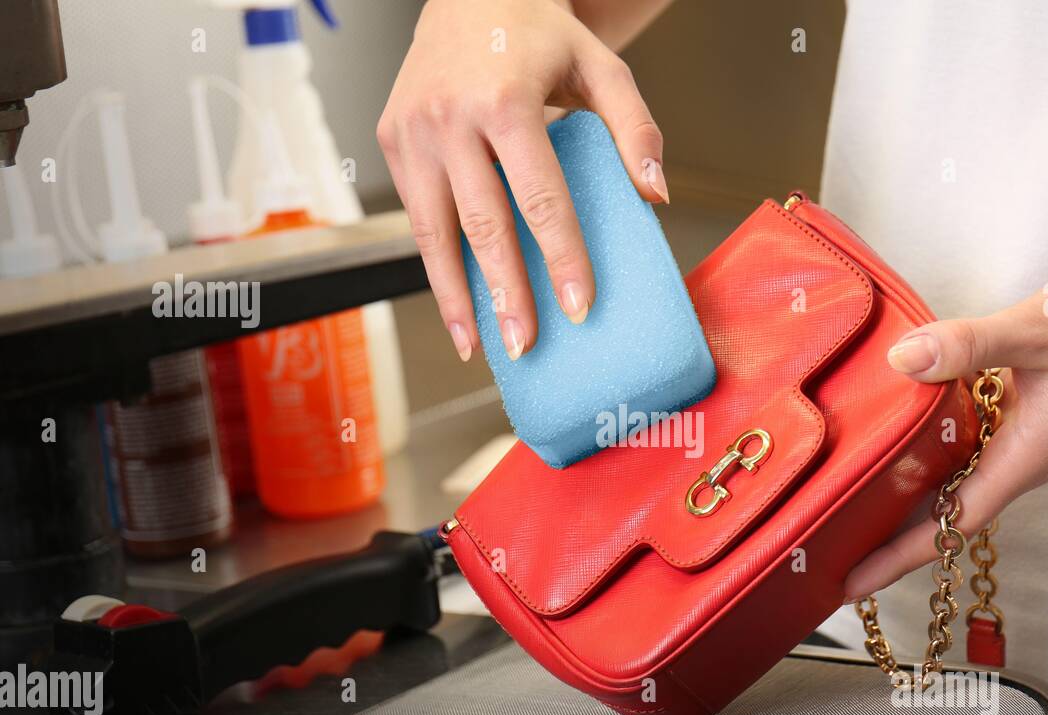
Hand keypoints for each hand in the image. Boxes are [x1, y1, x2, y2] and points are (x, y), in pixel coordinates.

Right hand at [377, 0, 666, 361]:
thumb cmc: (539, 34)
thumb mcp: (602, 67)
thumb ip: (635, 129)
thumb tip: (655, 197)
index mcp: (504, 99)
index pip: (539, 195)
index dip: (560, 256)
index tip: (580, 306)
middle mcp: (449, 117)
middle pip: (482, 223)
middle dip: (506, 292)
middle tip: (527, 345)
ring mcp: (412, 131)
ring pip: (433, 232)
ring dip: (457, 297)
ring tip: (480, 347)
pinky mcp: (392, 141)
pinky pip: (417, 218)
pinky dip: (436, 268)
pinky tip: (459, 307)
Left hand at [842, 262, 1047, 601]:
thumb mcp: (1037, 328)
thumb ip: (970, 344)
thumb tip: (902, 360)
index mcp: (1024, 457)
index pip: (953, 523)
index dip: (899, 557)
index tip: (852, 584)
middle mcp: (1018, 460)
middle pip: (946, 514)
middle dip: (890, 540)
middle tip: (827, 556)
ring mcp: (1019, 441)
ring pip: (952, 481)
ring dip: (905, 498)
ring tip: (844, 510)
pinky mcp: (1019, 416)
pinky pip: (963, 446)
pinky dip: (926, 453)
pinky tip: (890, 440)